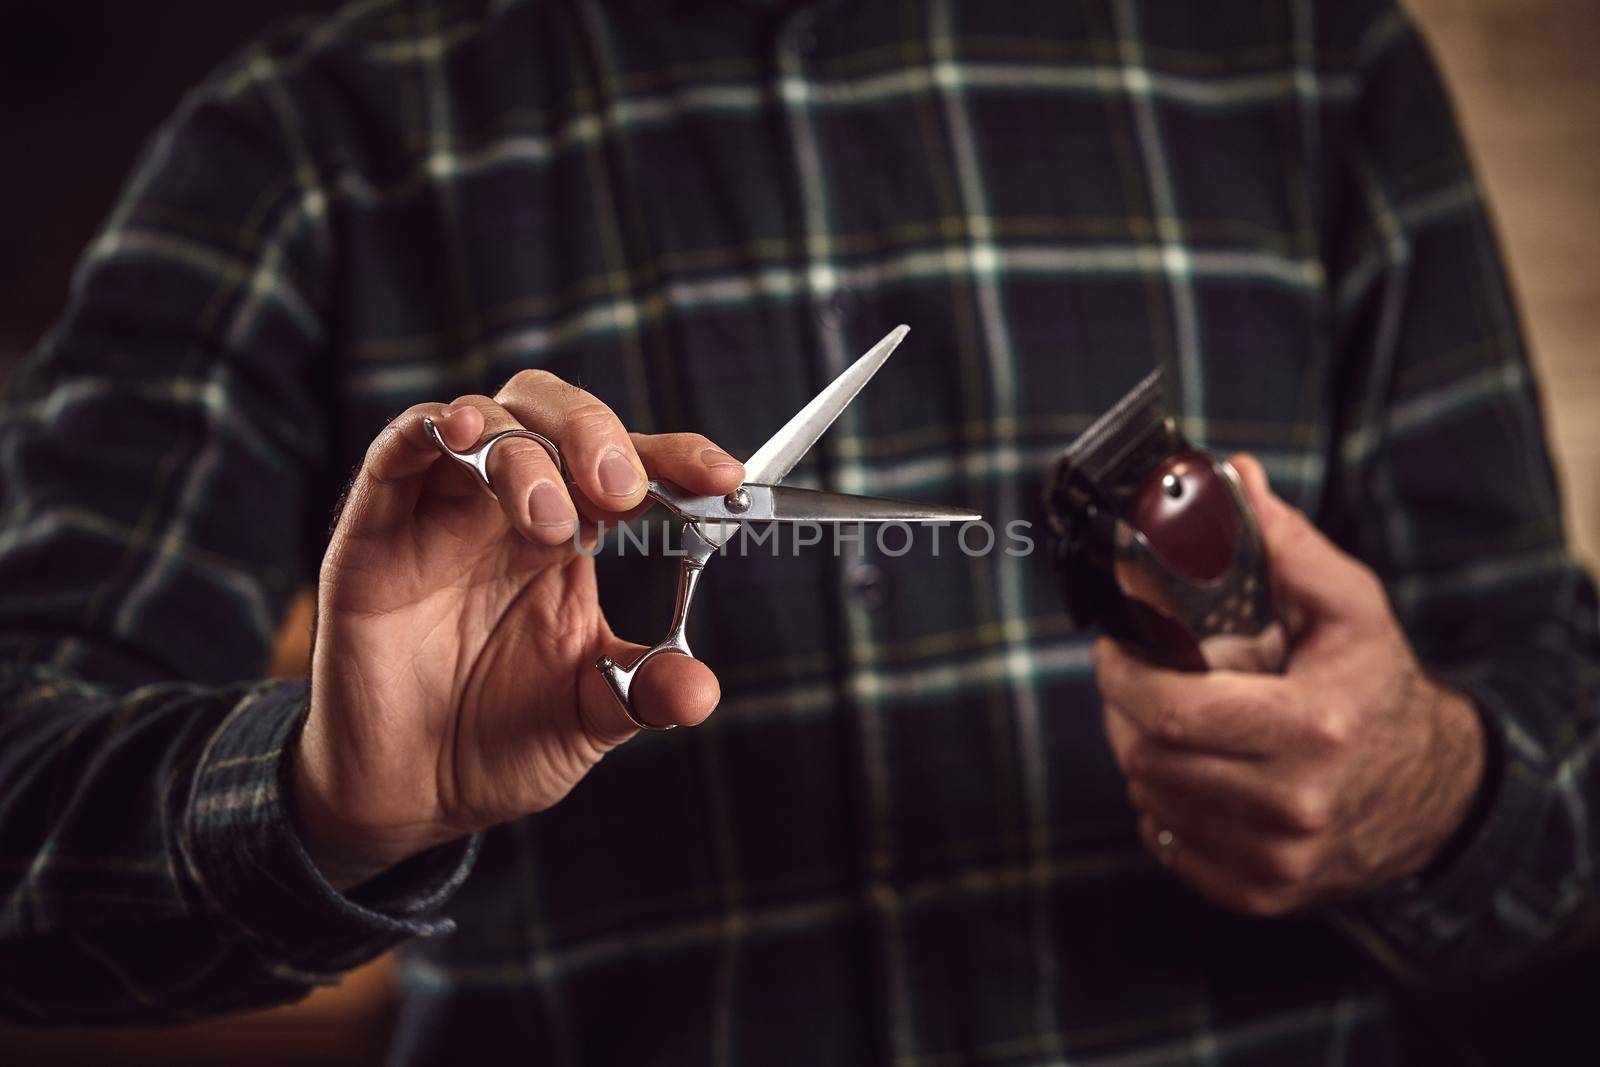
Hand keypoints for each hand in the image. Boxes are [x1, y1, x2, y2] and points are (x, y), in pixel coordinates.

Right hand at [290, 372, 745, 888]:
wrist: (405, 798)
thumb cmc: (496, 743)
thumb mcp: (586, 718)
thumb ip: (642, 692)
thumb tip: (702, 689)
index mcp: (571, 539)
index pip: (628, 467)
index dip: (675, 457)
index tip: (722, 476)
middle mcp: (508, 509)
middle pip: (554, 415)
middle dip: (597, 434)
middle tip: (622, 489)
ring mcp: (441, 512)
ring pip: (486, 420)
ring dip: (527, 451)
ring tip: (550, 520)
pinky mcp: (376, 530)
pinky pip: (398, 450)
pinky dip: (433, 429)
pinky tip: (467, 436)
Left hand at [1093, 454, 1486, 915]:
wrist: (1436, 796)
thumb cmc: (1379, 689)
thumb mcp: (1352, 607)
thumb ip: (1288, 544)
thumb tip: (1232, 479)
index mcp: (1312, 730)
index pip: (1170, 713)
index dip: (1121, 674)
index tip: (1116, 643)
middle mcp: (1293, 805)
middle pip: (1147, 757)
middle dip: (1124, 707)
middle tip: (1136, 674)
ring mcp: (1275, 859)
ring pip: (1148, 798)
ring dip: (1143, 751)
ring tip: (1176, 718)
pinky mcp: (1259, 892)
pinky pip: (1165, 840)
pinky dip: (1164, 800)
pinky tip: (1199, 769)